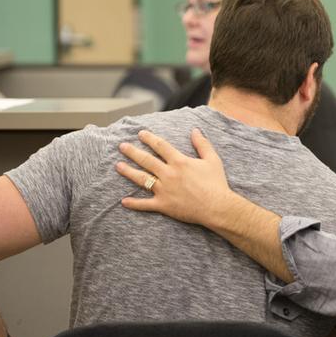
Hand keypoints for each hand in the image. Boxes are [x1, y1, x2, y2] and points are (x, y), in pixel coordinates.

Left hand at [117, 128, 236, 226]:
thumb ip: (202, 144)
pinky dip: (134, 203)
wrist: (217, 206)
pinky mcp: (163, 205)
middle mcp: (168, 174)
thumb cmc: (216, 183)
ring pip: (142, 179)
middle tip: (122, 146)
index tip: (140, 133)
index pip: (160, 146)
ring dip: (129, 172)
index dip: (150, 138)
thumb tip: (195, 130)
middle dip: (133, 152)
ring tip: (118, 166)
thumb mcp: (212, 160)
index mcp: (179, 162)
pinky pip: (145, 204)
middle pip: (146, 160)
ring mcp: (164, 190)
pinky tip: (124, 201)